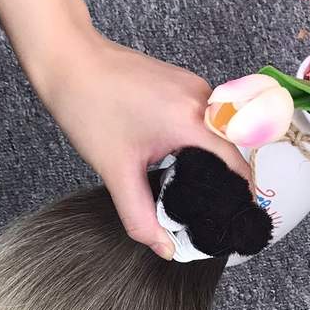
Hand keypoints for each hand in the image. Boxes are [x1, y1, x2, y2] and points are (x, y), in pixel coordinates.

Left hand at [32, 31, 252, 258]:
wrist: (69, 61)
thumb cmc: (90, 108)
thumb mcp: (117, 173)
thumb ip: (141, 217)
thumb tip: (165, 249)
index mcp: (193, 120)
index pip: (237, 165)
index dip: (240, 196)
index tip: (233, 221)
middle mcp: (202, 98)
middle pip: (230, 151)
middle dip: (222, 184)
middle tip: (206, 214)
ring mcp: (193, 87)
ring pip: (215, 136)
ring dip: (206, 163)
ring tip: (188, 192)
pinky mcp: (181, 84)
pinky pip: (201, 121)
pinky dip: (194, 145)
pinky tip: (172, 162)